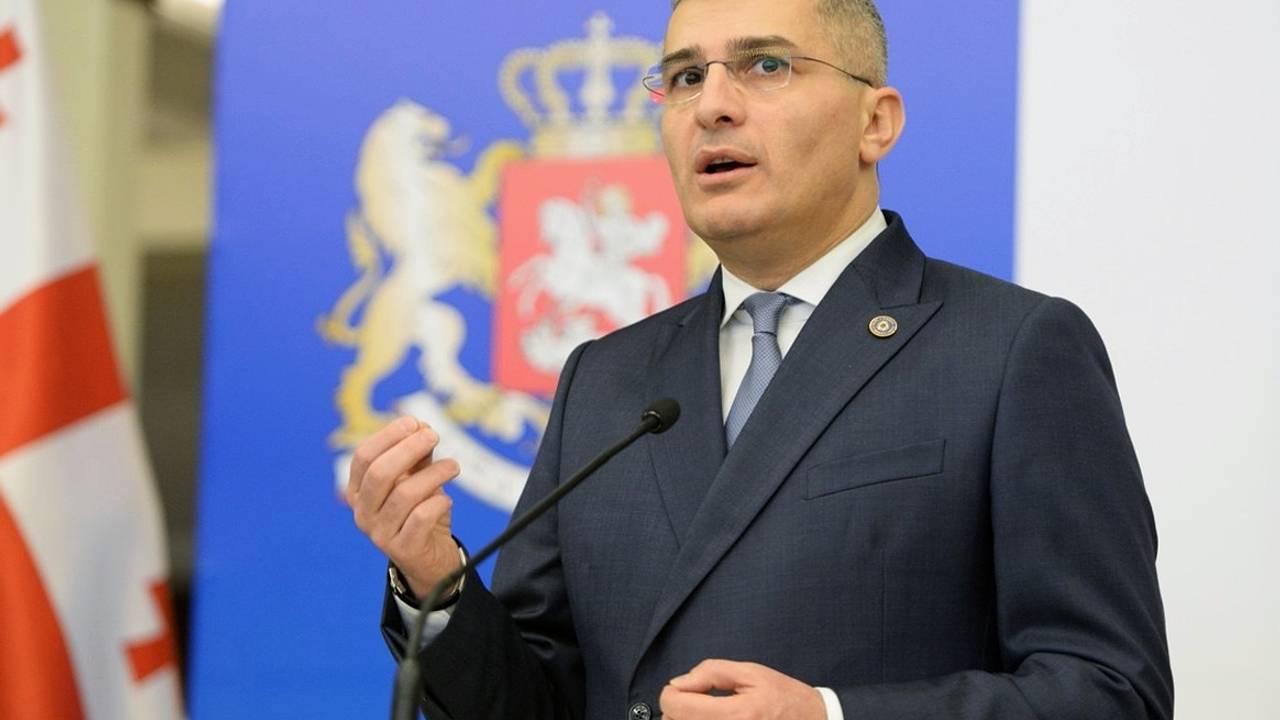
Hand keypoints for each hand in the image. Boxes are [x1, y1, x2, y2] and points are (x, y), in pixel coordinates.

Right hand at [347, 416, 461, 598]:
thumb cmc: (420, 512)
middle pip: (379, 472)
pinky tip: (447, 499)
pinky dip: (438, 503)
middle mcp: (363, 512)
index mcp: (359, 491)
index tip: (414, 422)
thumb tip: (422, 425)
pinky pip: (421, 518)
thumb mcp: (416, 479)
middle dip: (409, 449)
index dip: (388, 436)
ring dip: (434, 474)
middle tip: (434, 436)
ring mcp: (380, 533)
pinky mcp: (403, 549)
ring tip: (453, 466)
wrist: (429, 559)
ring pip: (404, 494)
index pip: (363, 456)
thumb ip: (418, 455)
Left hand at [659, 659, 826, 719]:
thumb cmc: (783, 697)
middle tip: (693, 700)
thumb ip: (711, 673)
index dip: (670, 694)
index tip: (681, 689)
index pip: (678, 709)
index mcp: (739, 714)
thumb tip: (678, 684)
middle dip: (677, 710)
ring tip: (701, 713)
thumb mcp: (751, 673)